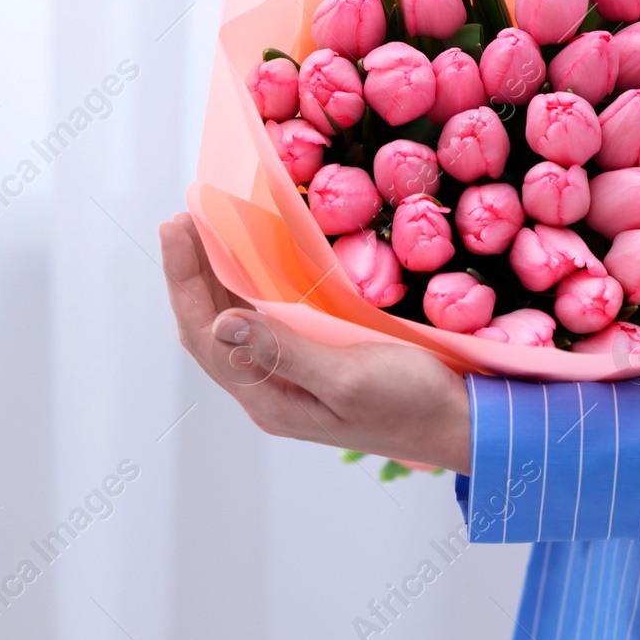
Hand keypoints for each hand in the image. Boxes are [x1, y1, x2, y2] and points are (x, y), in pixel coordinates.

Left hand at [159, 213, 471, 474]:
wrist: (464, 422)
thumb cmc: (412, 405)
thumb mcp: (349, 379)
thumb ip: (285, 352)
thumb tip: (221, 323)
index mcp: (272, 401)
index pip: (207, 338)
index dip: (184, 281)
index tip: (175, 227)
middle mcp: (273, 390)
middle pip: (212, 329)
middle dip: (190, 273)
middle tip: (180, 217)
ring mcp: (294, 376)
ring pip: (237, 323)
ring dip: (216, 277)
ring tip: (203, 229)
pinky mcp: (319, 360)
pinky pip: (269, 320)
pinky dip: (251, 285)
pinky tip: (252, 259)